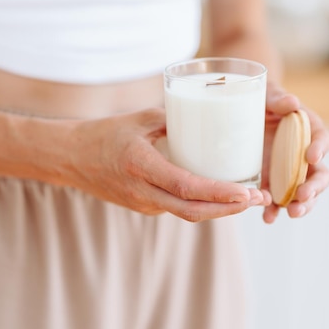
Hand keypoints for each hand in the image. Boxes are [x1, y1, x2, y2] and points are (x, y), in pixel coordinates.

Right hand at [67, 108, 269, 221]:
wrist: (70, 158)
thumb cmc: (104, 133)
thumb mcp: (140, 118)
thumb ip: (175, 119)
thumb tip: (211, 114)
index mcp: (140, 165)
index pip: (186, 187)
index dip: (218, 194)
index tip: (246, 192)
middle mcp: (142, 191)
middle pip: (192, 210)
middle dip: (228, 209)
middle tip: (258, 199)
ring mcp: (142, 203)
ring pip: (187, 213)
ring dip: (219, 210)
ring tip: (248, 199)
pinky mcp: (144, 206)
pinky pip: (177, 209)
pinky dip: (202, 205)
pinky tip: (222, 196)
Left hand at [261, 82, 328, 222]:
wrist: (241, 113)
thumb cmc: (260, 101)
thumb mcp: (267, 95)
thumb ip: (279, 99)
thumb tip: (292, 102)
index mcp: (308, 130)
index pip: (322, 139)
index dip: (320, 148)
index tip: (311, 156)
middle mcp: (303, 155)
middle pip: (319, 175)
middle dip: (315, 188)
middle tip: (303, 195)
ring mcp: (288, 173)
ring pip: (303, 194)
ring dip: (300, 205)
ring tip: (291, 212)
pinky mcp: (272, 183)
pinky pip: (277, 201)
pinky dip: (274, 211)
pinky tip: (268, 217)